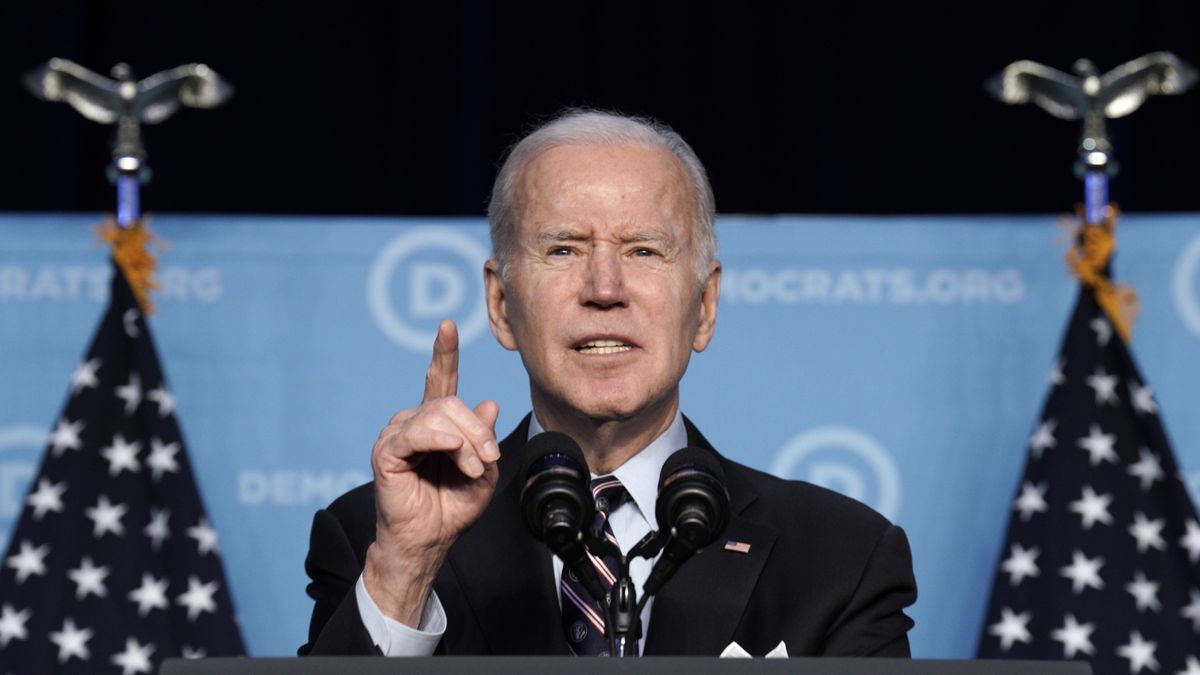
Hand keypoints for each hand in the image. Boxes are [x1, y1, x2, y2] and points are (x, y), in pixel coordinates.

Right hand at [363, 319, 500, 625]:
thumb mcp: (482, 470)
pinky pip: (416, 433)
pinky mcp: (385, 451)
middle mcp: (414, 422)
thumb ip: (484, 438)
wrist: (429, 541)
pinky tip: (451, 452)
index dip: (444, 353)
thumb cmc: (452, 508)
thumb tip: (488, 402)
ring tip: (470, 469)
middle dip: (477, 430)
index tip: (448, 325)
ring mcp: (397, 434)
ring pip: (438, 415)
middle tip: (487, 459)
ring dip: (465, 443)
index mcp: (436, 423)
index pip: (439, 380)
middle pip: (450, 402)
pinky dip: (441, 441)